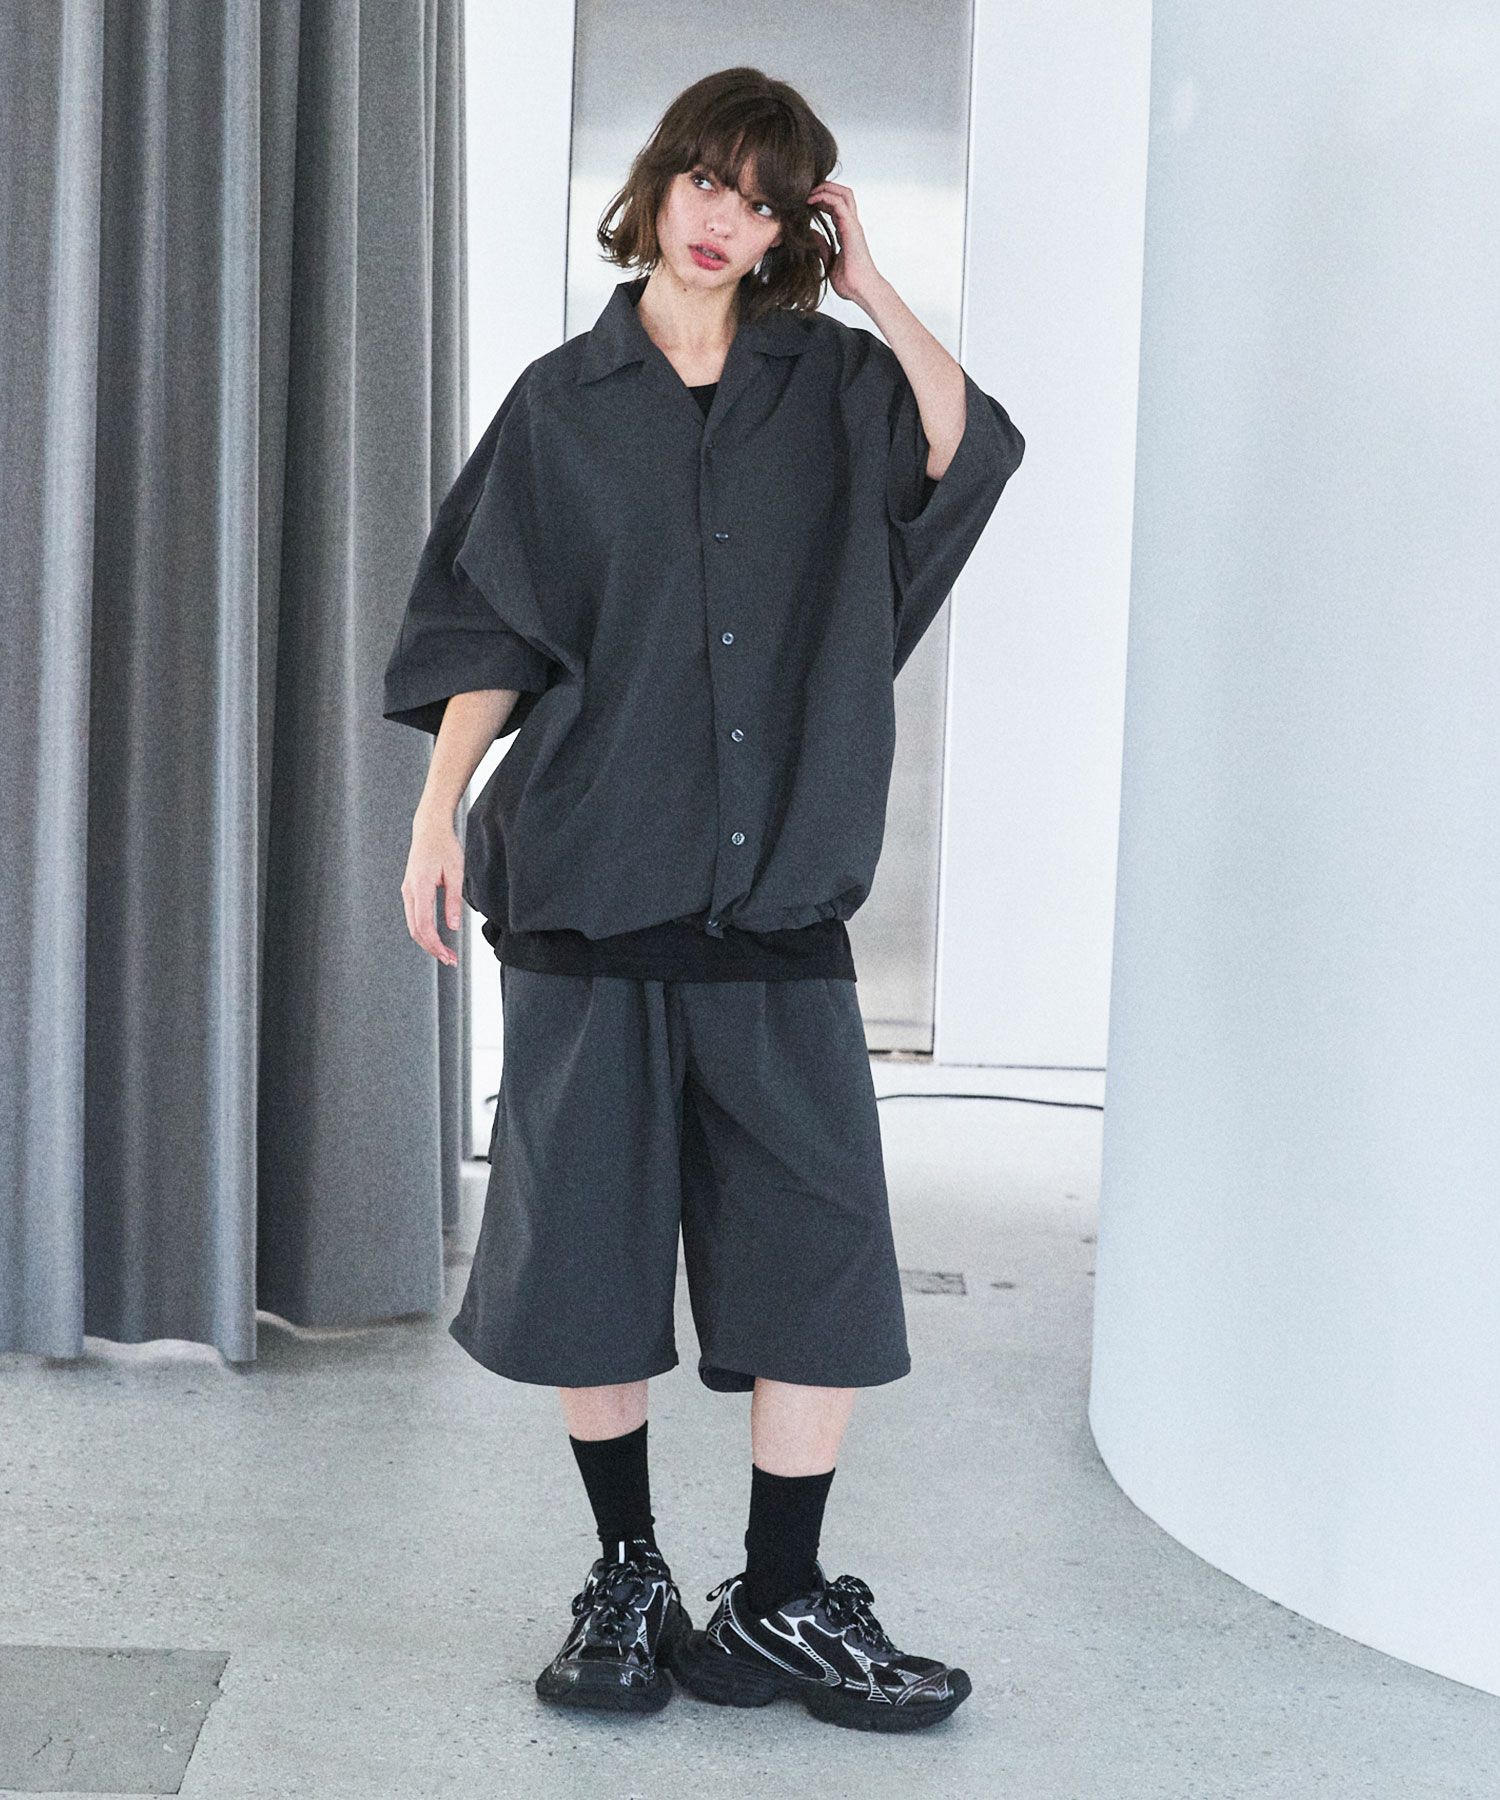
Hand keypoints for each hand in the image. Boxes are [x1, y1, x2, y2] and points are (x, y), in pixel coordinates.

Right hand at [402, 804, 463, 965]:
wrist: (429, 829)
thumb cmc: (444, 847)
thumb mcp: (456, 872)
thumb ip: (453, 900)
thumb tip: (452, 926)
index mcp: (420, 886)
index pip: (424, 925)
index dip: (435, 944)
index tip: (449, 956)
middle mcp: (409, 891)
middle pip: (416, 930)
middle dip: (432, 948)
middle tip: (450, 960)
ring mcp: (407, 891)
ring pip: (413, 925)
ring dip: (428, 942)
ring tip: (446, 953)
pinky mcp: (410, 890)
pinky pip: (414, 917)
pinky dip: (424, 931)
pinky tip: (437, 938)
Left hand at [807, 180, 883, 305]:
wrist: (862, 290)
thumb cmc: (850, 282)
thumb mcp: (829, 261)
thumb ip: (822, 246)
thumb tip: (811, 235)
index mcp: (846, 231)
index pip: (835, 206)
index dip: (821, 199)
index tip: (804, 200)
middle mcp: (851, 225)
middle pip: (842, 194)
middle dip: (825, 187)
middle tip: (806, 190)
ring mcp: (853, 225)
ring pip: (843, 193)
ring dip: (825, 188)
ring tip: (808, 191)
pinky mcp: (851, 228)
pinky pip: (840, 204)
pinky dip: (826, 197)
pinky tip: (812, 200)